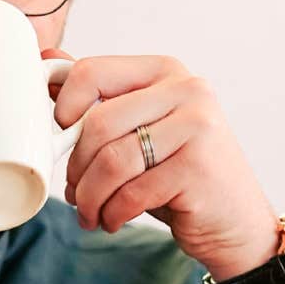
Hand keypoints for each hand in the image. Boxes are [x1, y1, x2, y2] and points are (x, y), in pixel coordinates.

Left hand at [45, 49, 279, 279]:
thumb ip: (100, 96)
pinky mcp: (198, 168)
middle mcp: (187, 90)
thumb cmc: (179, 175)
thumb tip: (48, 60)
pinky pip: (132, 193)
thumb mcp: (139, 130)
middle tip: (74, 192)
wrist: (235, 223)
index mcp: (165, 71)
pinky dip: (113, 213)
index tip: (60, 137)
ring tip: (90, 211)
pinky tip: (114, 220)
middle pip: (98, 122)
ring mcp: (198, 127)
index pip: (91, 72)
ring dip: (90, 196)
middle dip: (75, 165)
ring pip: (112, 160)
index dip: (63, 108)